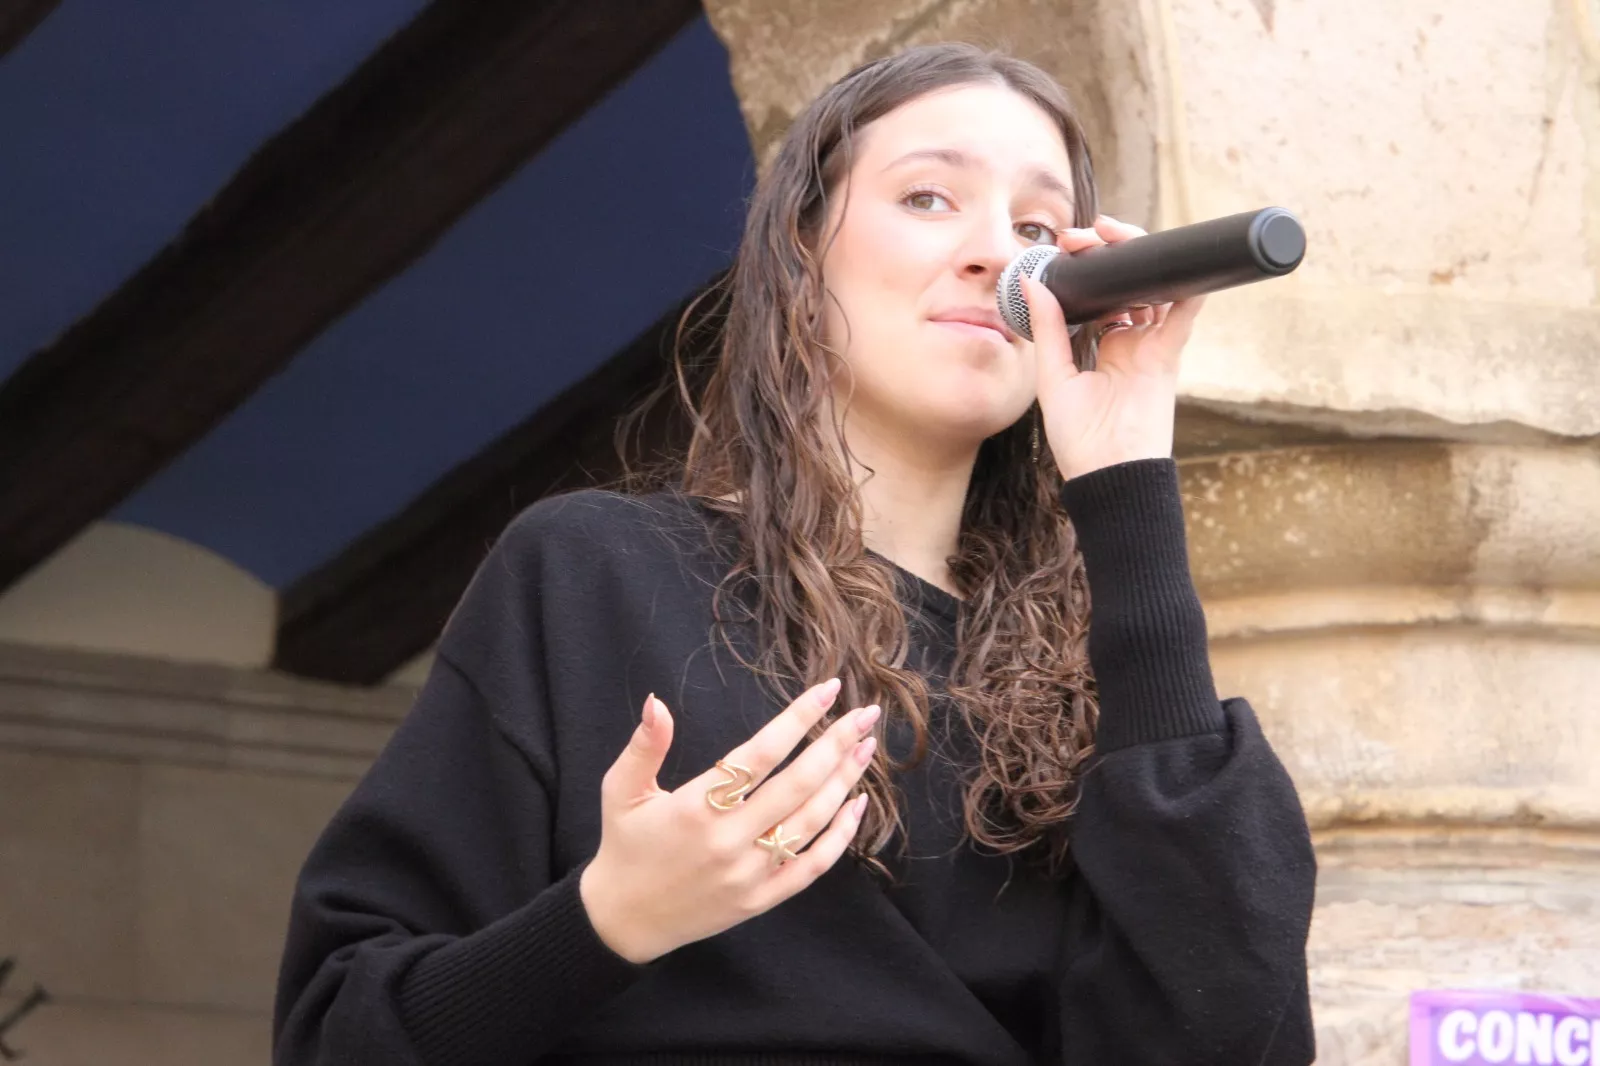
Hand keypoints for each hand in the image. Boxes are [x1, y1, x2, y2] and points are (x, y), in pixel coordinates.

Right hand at [578, 678, 878, 963]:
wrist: (623, 920)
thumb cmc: (625, 846)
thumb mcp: (620, 791)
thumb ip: (644, 746)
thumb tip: (656, 702)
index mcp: (696, 807)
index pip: (760, 753)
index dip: (798, 718)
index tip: (829, 689)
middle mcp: (728, 840)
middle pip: (798, 784)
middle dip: (837, 744)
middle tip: (865, 714)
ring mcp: (748, 873)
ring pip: (811, 821)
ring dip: (844, 782)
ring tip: (866, 749)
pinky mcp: (760, 899)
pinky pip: (811, 867)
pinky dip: (840, 836)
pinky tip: (857, 805)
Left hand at [1024, 215, 1205, 480]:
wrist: (1108, 476)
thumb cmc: (1079, 440)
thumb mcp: (1054, 377)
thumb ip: (1047, 329)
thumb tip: (1030, 282)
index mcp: (1101, 347)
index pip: (1099, 295)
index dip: (1087, 268)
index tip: (1067, 246)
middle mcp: (1129, 343)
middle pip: (1129, 285)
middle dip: (1112, 254)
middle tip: (1089, 235)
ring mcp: (1150, 348)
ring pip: (1154, 290)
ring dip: (1140, 260)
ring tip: (1117, 238)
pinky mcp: (1166, 357)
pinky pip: (1183, 316)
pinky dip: (1187, 289)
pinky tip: (1179, 264)